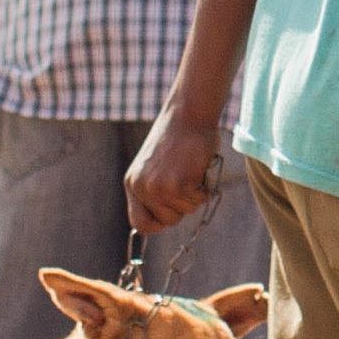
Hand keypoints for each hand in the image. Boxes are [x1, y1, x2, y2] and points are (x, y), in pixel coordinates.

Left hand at [126, 106, 221, 234]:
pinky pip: (199, 200)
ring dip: (196, 193)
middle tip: (187, 180)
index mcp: (132, 183)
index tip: (171, 213)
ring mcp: (160, 187)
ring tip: (192, 168)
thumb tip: (165, 218)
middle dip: (183, 206)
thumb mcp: (155, 166)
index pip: (140, 223)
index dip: (158, 224)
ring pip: (187, 210)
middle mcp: (142, 188)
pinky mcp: (180, 183)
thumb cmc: (178, 138)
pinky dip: (205, 187)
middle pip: (168, 221)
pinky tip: (199, 166)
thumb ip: (154, 190)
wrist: (188, 114)